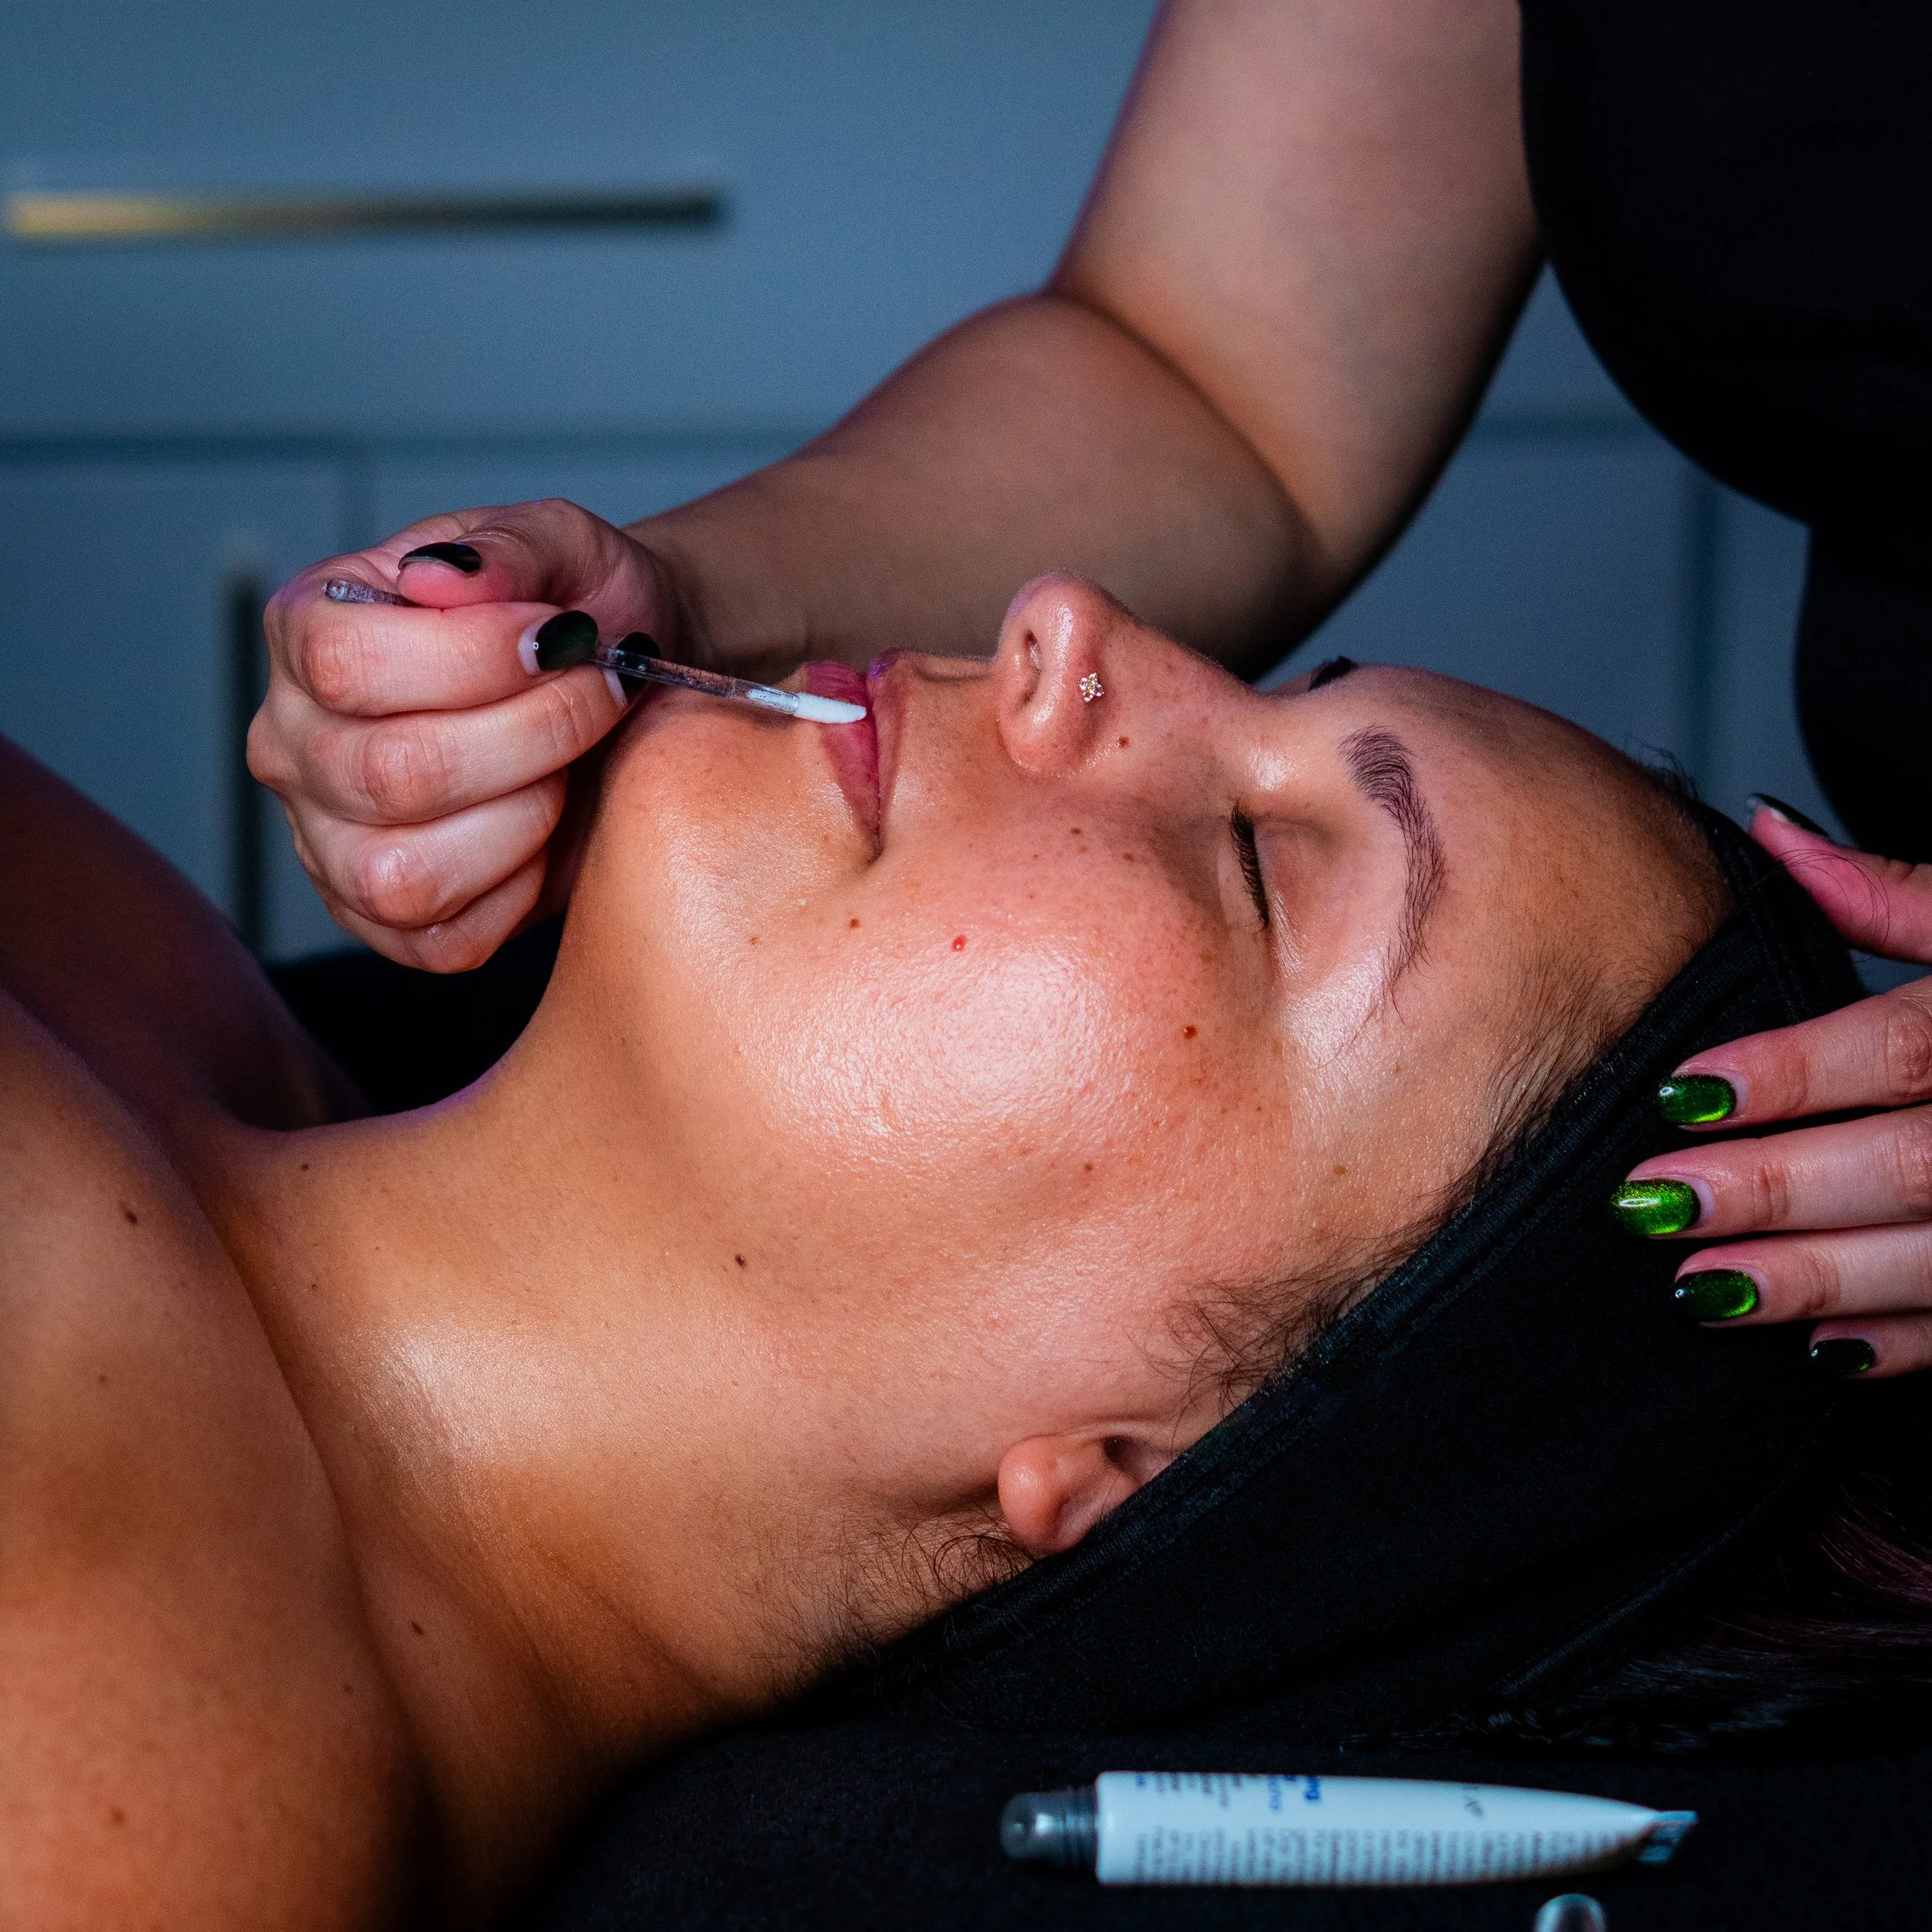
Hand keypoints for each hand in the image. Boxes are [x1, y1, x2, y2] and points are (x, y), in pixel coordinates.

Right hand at [250, 499, 673, 969]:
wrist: (622, 685)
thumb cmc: (574, 613)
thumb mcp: (560, 544)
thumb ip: (507, 548)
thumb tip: (439, 577)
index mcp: (306, 631)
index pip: (344, 663)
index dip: (473, 657)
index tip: (560, 636)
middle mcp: (293, 742)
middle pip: (388, 773)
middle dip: (529, 736)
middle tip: (598, 696)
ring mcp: (327, 843)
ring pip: (405, 874)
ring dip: (525, 817)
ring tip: (568, 766)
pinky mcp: (384, 921)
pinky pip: (442, 942)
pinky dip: (519, 893)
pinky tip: (549, 829)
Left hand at [1615, 799, 1931, 1377]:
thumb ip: (1888, 895)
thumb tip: (1766, 832)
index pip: (1904, 1048)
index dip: (1788, 1073)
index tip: (1678, 1093)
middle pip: (1908, 1163)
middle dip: (1771, 1189)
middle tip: (1652, 1203)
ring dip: (1817, 1279)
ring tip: (1698, 1288)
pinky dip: (1906, 1340)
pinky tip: (1820, 1347)